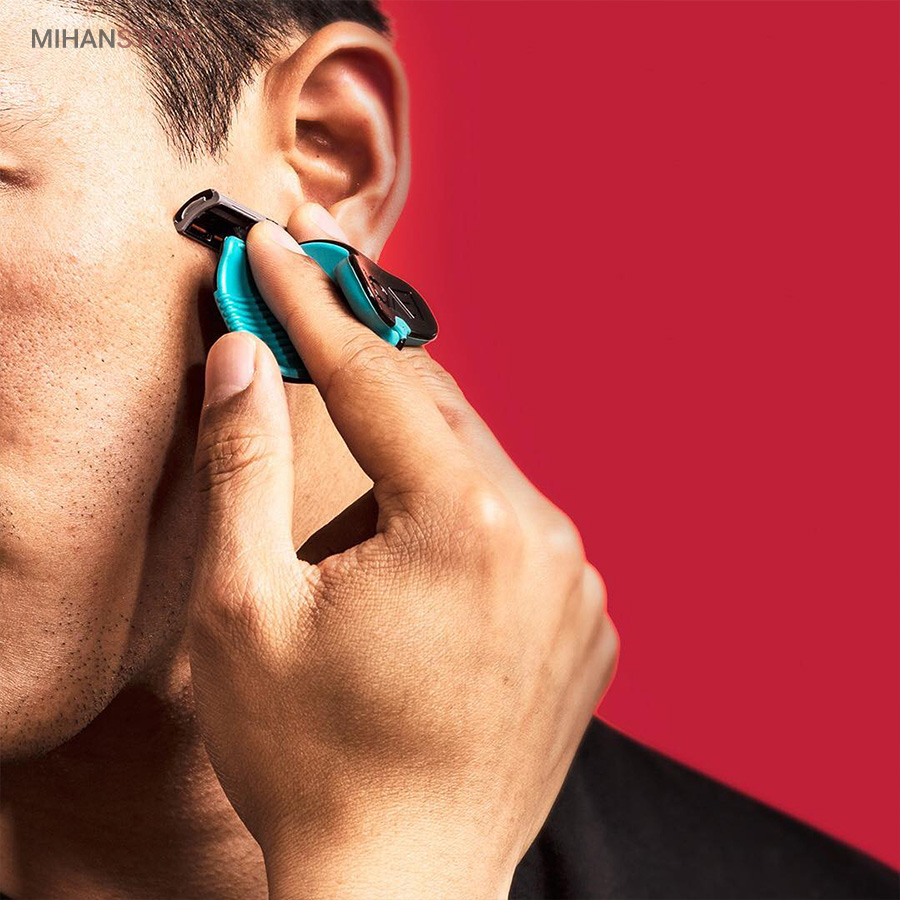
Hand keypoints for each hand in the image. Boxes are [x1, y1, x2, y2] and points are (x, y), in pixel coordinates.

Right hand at [188, 204, 618, 899]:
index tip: (279, 243)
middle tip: (302, 299)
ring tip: (347, 519)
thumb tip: (243, 360)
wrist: (399, 888)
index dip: (313, 304)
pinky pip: (514, 531)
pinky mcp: (587, 624)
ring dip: (408, 457)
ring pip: (478, 471)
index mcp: (466, 526)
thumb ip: (245, 464)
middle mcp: (546, 542)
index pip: (375, 379)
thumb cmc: (312, 762)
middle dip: (361, 363)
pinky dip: (458, 516)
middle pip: (438, 413)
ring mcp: (577, 585)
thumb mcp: (247, 607)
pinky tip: (413, 569)